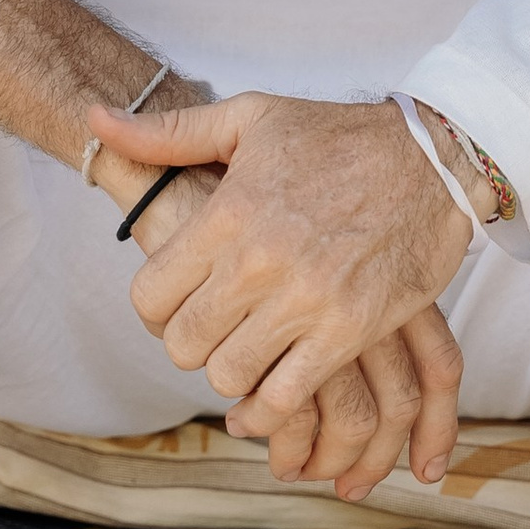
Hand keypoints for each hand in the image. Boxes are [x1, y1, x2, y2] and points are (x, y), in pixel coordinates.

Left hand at [92, 91, 473, 481]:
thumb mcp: (250, 119)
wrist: (433, 157)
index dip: (153, 311)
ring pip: (230, 375)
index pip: (150, 295)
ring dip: (231, 375)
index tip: (173, 306)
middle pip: (184, 344)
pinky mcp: (350, 330)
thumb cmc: (338, 136)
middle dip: (190, 346)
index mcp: (228, 213)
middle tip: (212, 333)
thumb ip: (169, 132)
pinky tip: (267, 400)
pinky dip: (269, 410)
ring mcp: (306, 300)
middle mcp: (260, 261)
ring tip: (244, 356)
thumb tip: (96, 122)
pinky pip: (287, 396)